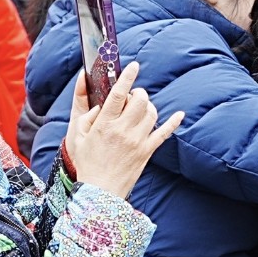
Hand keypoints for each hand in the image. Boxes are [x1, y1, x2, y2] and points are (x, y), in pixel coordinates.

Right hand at [60, 61, 181, 197]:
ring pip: (152, 113)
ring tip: (139, 109)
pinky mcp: (147, 151)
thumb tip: (98, 101)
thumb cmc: (86, 163)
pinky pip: (164, 133)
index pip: (118, 94)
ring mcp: (138, 141)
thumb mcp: (77, 137)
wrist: (100, 191)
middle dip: (138, 93)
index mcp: (104, 125)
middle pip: (140, 100)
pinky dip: (173, 122)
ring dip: (147, 106)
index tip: (133, 65)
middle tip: (132, 96)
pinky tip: (180, 114)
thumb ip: (85, 115)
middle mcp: (123, 130)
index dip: (127, 77)